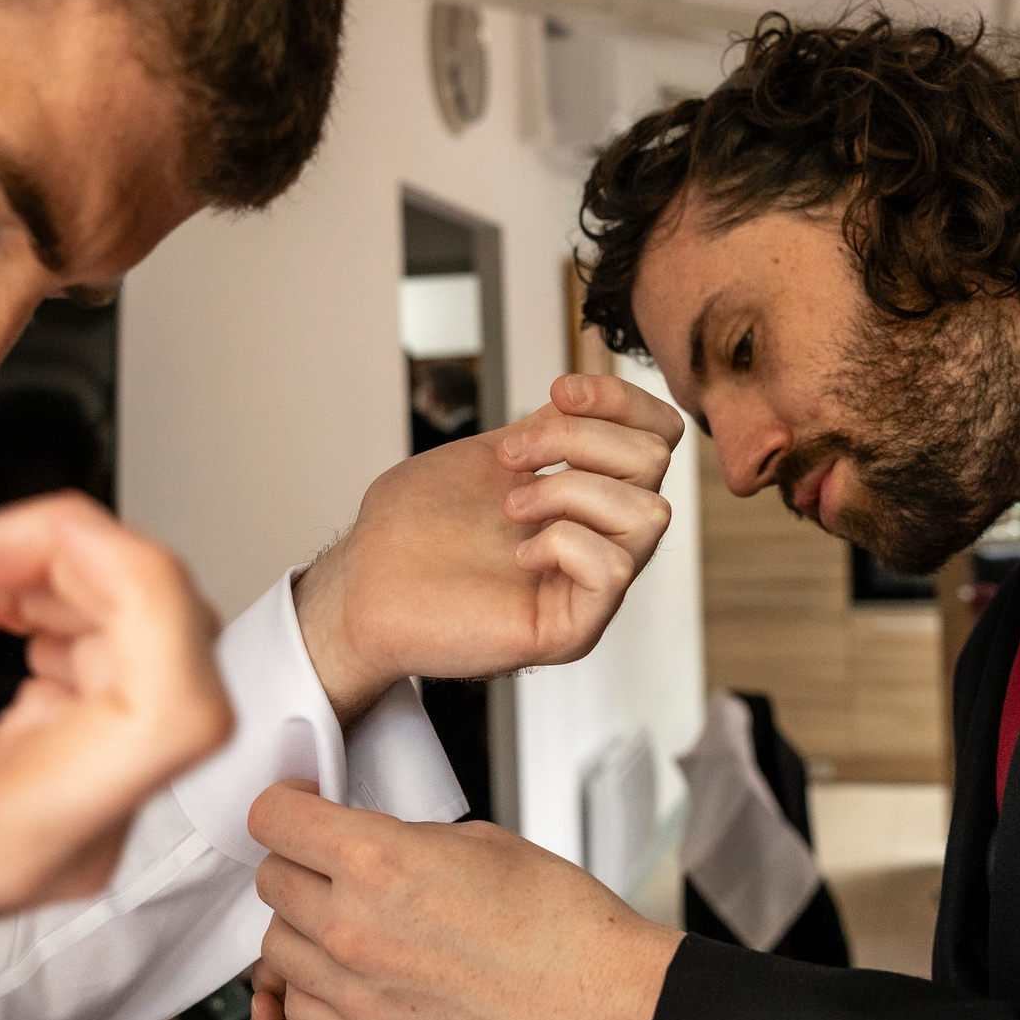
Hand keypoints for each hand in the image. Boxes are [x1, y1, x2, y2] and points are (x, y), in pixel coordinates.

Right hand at [0, 493, 230, 1019]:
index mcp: (28, 838)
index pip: (179, 710)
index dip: (138, 595)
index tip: (31, 542)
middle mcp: (71, 825)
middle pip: (170, 661)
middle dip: (83, 570)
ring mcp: (63, 800)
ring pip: (139, 651)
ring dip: (56, 585)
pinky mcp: (38, 772)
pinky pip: (94, 667)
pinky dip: (34, 612)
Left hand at [246, 782, 680, 1019]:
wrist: (601, 1010)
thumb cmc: (562, 928)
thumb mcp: (479, 842)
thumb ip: (403, 841)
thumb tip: (369, 848)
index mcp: (377, 863)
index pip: (273, 819)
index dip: (285, 802)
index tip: (298, 804)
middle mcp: (350, 931)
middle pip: (270, 882)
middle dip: (297, 861)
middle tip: (328, 860)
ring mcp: (353, 997)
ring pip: (273, 951)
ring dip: (298, 929)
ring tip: (335, 920)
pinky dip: (285, 1007)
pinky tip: (292, 992)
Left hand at [295, 373, 683, 721]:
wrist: (361, 583)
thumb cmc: (411, 524)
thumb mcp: (492, 454)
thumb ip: (551, 428)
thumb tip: (593, 400)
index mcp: (587, 493)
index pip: (658, 434)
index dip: (620, 398)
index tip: (556, 391)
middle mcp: (600, 537)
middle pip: (655, 458)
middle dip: (579, 437)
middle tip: (508, 456)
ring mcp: (591, 587)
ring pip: (650, 513)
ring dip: (570, 491)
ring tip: (510, 508)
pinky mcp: (573, 628)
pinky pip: (615, 569)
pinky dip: (565, 545)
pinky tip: (519, 554)